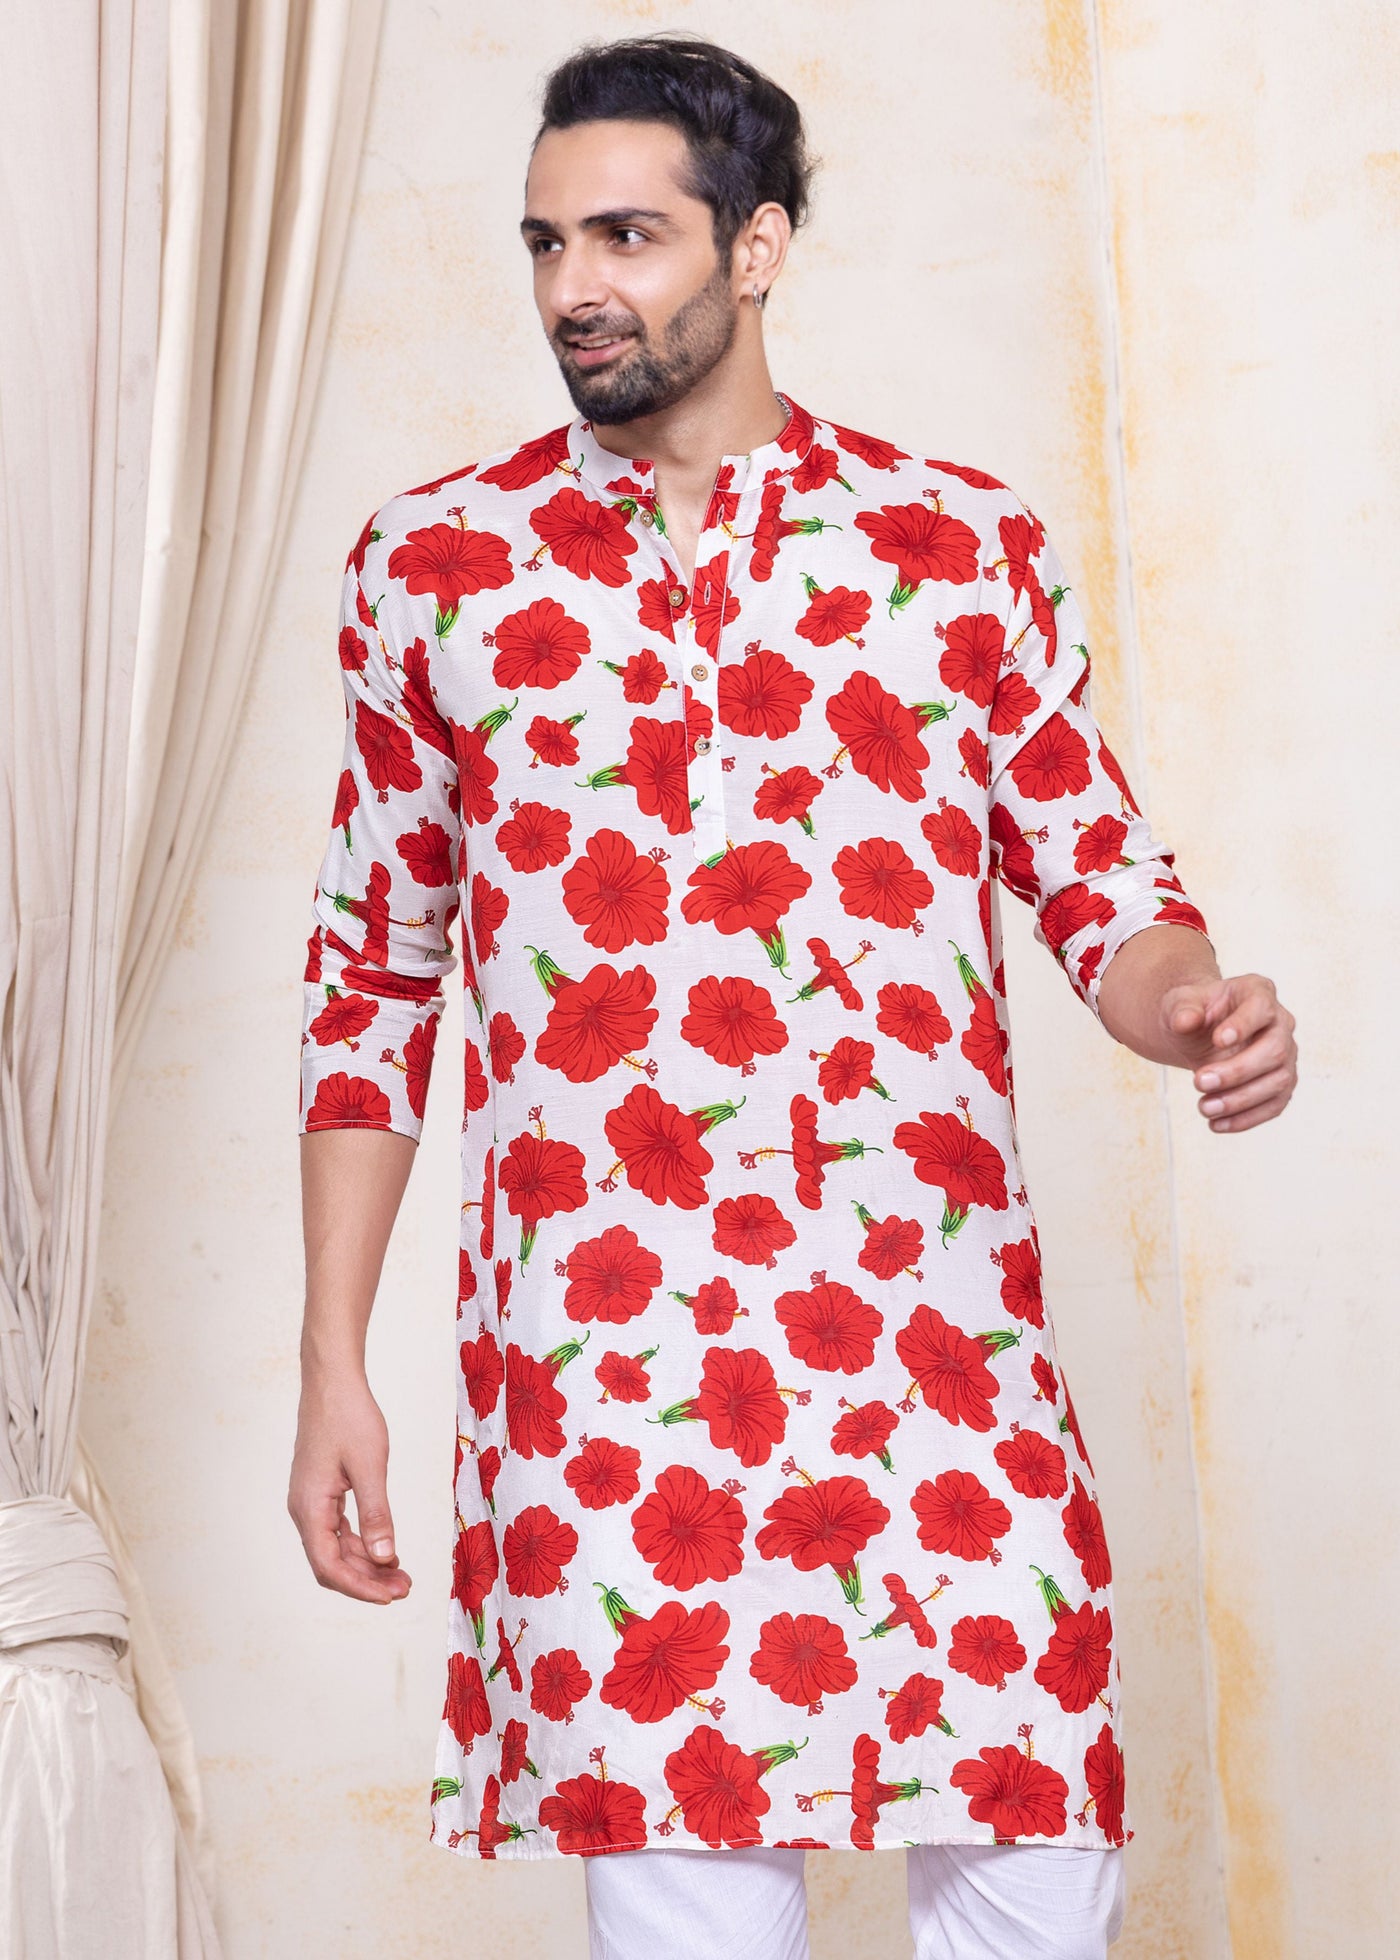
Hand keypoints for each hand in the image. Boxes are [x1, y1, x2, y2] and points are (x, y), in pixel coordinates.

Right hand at [287, 1369, 411, 1602]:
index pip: (329, 1566)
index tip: (390, 1596)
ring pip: (336, 1547)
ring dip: (367, 1563)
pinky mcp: (321, 1491)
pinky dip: (362, 1542)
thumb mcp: (369, 1466)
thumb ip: (377, 1513)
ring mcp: (311, 1501)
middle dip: (367, 1579)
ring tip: (401, 1574)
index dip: (359, 1587)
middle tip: (405, 1587)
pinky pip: (339, 1529)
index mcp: (309, 1507)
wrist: (332, 1381)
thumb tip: (385, 1557)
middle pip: (332, 1562)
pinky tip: (386, 1548)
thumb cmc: (348, 1417)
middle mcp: (304, 1509)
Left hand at [1161, 971, 1297, 1132]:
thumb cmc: (1193, 1012)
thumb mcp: (1179, 1003)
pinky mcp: (1281, 1083)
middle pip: (1275, 1050)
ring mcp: (1286, 1054)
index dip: (1244, 1025)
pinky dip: (1246, 1119)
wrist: (1198, 1032)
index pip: (1261, 1007)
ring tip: (1204, 1108)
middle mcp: (1281, 1023)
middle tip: (1198, 1082)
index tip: (1217, 1040)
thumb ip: (1182, 1009)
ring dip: (1241, 1100)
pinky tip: (1217, 1124)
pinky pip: (1275, 1105)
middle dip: (1237, 1071)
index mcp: (1258, 992)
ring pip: (1279, 1082)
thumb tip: (1186, 1021)